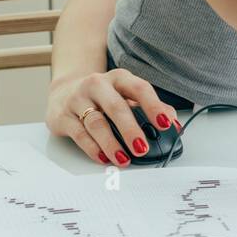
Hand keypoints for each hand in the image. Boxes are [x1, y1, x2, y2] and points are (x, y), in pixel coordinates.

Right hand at [46, 69, 180, 166]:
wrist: (64, 91)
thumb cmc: (103, 96)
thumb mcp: (126, 95)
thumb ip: (150, 107)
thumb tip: (173, 123)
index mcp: (119, 78)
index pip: (140, 89)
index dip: (153, 106)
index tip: (165, 124)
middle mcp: (97, 85)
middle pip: (117, 107)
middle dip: (131, 129)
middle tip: (143, 148)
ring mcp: (77, 99)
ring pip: (96, 122)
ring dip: (112, 143)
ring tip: (124, 158)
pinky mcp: (62, 116)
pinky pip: (79, 134)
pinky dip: (93, 148)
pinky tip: (104, 157)